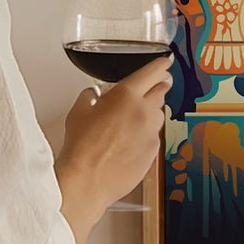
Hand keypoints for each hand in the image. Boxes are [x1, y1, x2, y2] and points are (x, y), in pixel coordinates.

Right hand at [55, 57, 172, 243]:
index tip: (164, 63)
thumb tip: (93, 95)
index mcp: (126, 95)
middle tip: (150, 89)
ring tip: (129, 123)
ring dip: (149, 114)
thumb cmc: (81, 147)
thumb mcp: (78, 112)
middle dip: (157, 87)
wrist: (87, 180)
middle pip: (161, 91)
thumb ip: (90, 97)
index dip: (160, 66)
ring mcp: (152, 133)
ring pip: (158, 115)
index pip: (152, 72)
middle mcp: (144, 111)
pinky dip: (145, 135)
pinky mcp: (154, 152)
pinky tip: (128, 143)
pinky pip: (154, 137)